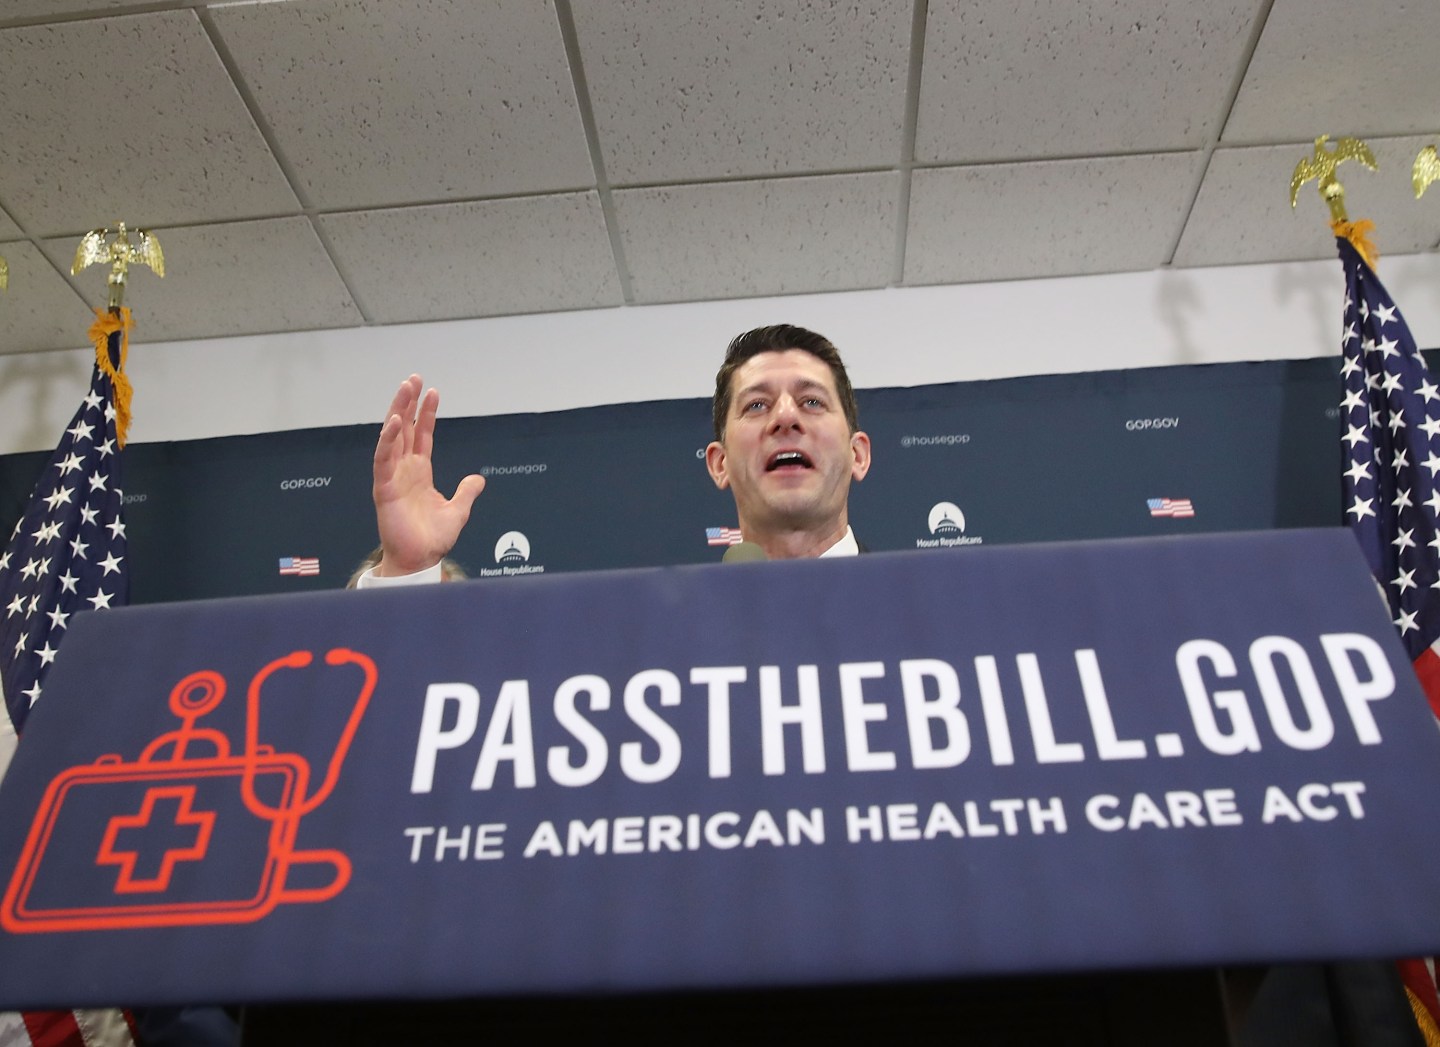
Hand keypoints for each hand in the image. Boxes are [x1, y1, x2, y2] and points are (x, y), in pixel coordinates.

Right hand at [371, 375, 484, 575]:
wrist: (420, 560)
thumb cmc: (432, 539)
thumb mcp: (458, 510)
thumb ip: (466, 492)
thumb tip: (479, 479)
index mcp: (420, 472)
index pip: (422, 435)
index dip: (426, 413)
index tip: (432, 391)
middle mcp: (404, 470)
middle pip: (404, 429)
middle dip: (408, 403)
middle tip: (413, 379)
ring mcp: (392, 477)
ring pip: (392, 437)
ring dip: (397, 412)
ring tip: (405, 389)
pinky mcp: (383, 488)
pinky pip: (382, 460)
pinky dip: (386, 441)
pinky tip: (393, 422)